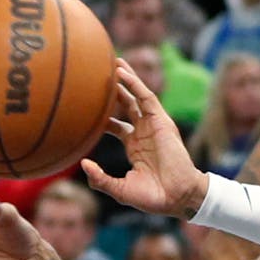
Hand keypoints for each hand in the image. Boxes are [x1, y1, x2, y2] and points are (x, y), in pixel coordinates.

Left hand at [81, 60, 209, 218]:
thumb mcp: (120, 189)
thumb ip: (100, 179)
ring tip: (111, 61)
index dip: (100, 115)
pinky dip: (134, 83)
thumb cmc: (153, 197)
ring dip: (124, 78)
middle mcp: (143, 133)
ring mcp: (153, 126)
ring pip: (136, 96)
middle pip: (126, 105)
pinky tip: (121, 71)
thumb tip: (82, 164)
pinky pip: (146, 97)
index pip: (115, 124)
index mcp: (135, 146)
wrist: (177, 197)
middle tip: (96, 74)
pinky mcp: (161, 121)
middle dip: (113, 90)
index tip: (83, 105)